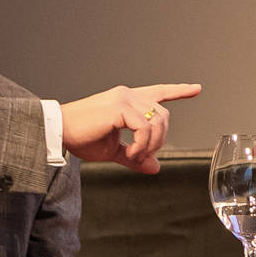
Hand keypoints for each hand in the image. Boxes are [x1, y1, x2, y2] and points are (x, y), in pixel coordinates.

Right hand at [62, 82, 203, 172]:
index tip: (196, 89)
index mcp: (127, 100)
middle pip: (163, 116)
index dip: (179, 90)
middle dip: (159, 140)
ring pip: (158, 122)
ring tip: (133, 156)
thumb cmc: (81, 137)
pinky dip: (142, 146)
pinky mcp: (119, 107)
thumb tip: (155, 167)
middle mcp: (128, 94)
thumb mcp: (113, 150)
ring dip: (150, 145)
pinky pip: (145, 129)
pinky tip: (130, 154)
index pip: (159, 91)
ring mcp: (125, 98)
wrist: (59, 131)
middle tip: (140, 157)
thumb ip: (135, 156)